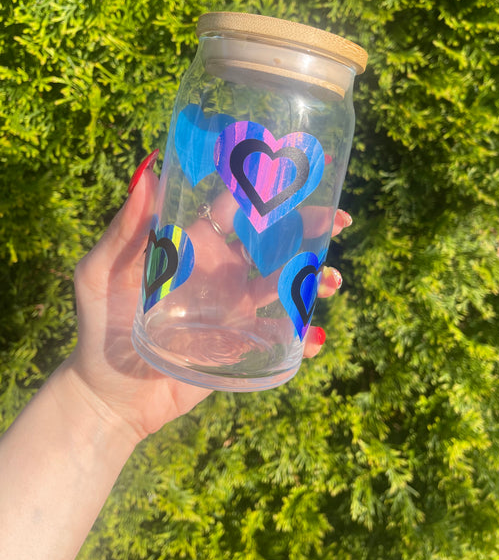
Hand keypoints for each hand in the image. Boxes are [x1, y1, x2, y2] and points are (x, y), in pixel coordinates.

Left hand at [68, 156, 349, 441]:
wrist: (110, 393)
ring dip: (313, 277)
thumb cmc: (100, 325)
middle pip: (272, 238)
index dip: (263, 184)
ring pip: (285, 282)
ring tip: (331, 281)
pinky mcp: (242, 341)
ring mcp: (235, 305)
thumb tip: (146, 169)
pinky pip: (279, 333)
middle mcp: (221, 268)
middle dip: (307, 225)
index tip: (293, 165)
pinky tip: (314, 336)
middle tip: (337, 219)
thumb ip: (124, 228)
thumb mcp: (100, 272)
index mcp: (193, 242)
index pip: (234, 203)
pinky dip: (302, 334)